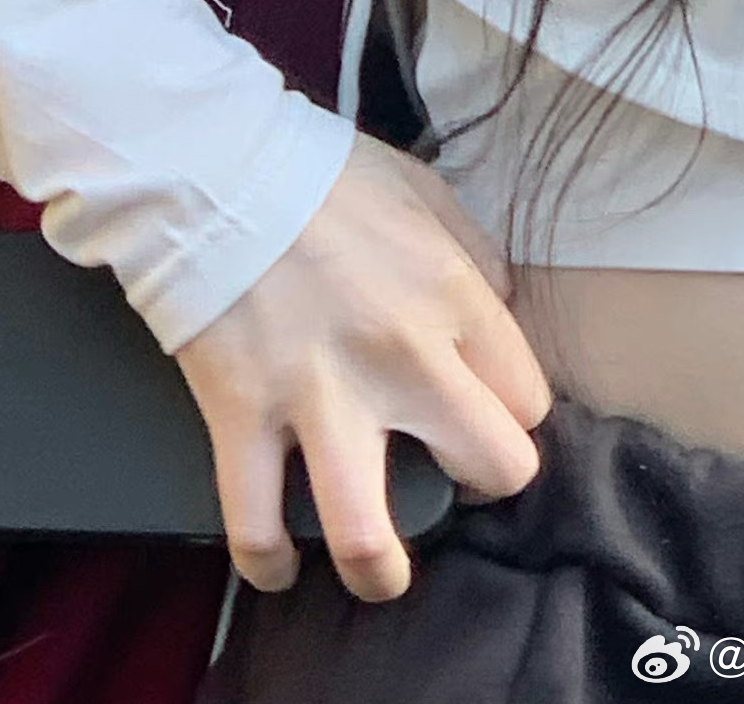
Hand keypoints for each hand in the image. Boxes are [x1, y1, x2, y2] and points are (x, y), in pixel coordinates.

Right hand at [172, 130, 553, 604]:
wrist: (216, 170)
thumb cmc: (326, 175)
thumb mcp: (428, 192)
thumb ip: (475, 257)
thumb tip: (499, 313)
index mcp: (453, 296)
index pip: (527, 400)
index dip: (511, 414)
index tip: (487, 413)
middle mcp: (403, 357)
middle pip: (490, 466)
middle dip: (480, 484)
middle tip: (452, 478)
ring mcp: (321, 396)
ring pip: (370, 532)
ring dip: (383, 570)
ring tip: (384, 574)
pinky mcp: (243, 418)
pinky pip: (256, 524)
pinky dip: (266, 564)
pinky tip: (278, 568)